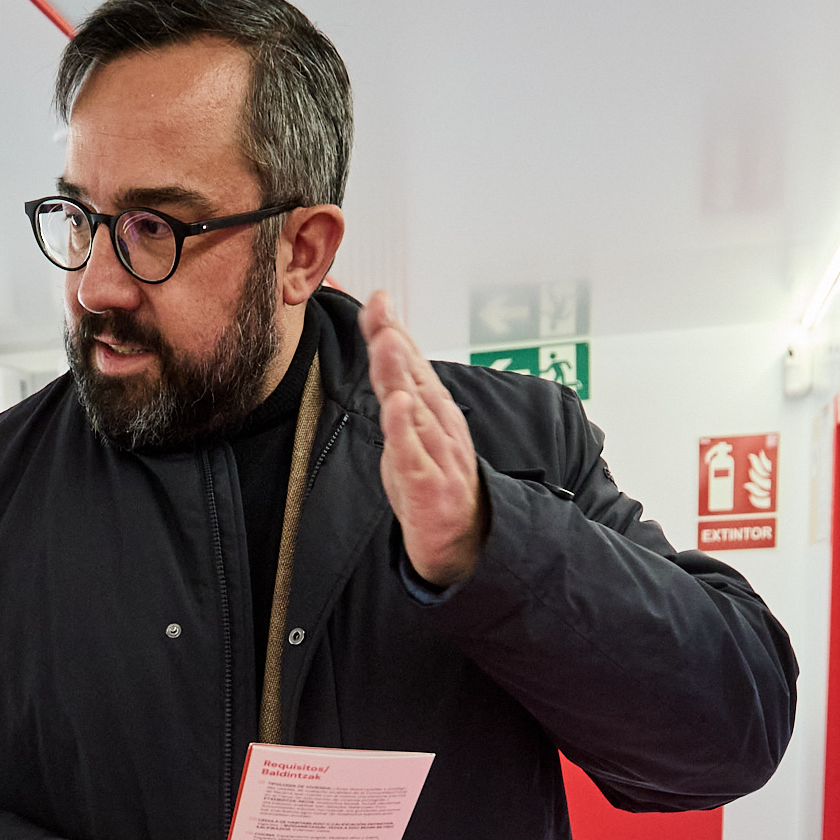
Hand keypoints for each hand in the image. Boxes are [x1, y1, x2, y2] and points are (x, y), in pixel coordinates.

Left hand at [363, 288, 488, 589]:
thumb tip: (383, 347)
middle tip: (381, 309)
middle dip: (395, 340)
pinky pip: (414, 454)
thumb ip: (398, 389)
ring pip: (414, 408)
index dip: (393, 329)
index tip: (378, 298)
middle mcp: (438, 425)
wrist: (461, 541)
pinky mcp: (428, 485)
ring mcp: (436, 455)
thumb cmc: (432, 480)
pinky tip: (399, 406)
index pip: (411, 362)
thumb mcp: (411, 431)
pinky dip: (405, 429)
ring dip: (400, 374)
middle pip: (412, 376)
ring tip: (387, 342)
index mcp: (434, 410)